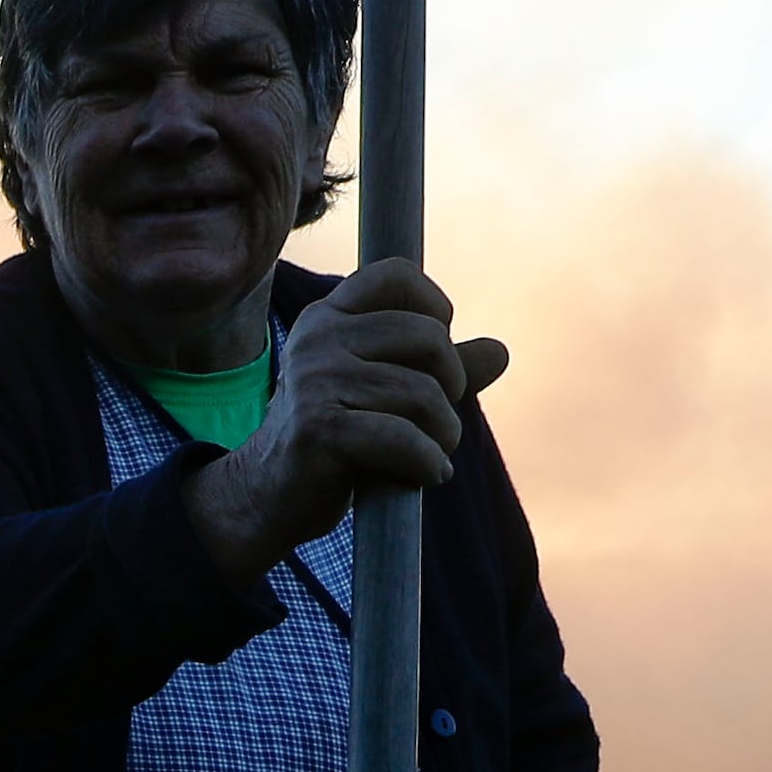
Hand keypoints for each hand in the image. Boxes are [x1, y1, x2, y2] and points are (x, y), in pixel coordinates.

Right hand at [180, 258, 510, 580]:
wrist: (270, 496)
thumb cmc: (334, 438)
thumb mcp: (384, 393)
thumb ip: (438, 369)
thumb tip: (500, 351)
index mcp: (329, 317)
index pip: (397, 275)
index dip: (434, 307)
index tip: (433, 353)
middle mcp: (318, 338)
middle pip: (428, 337)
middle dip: (452, 384)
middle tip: (438, 418)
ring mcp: (315, 381)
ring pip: (423, 394)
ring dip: (444, 434)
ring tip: (431, 455)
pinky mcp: (320, 429)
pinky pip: (403, 438)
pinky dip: (428, 462)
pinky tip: (428, 475)